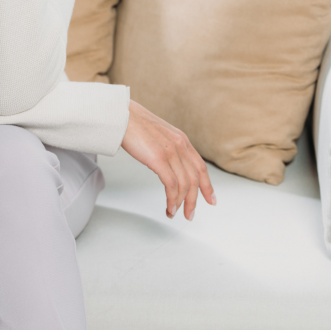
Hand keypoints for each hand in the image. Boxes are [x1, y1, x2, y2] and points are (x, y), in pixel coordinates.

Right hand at [120, 100, 216, 220]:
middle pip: (195, 179)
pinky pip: (171, 185)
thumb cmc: (133, 123)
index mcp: (182, 139)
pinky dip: (172, 199)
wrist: (120, 115)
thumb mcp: (159, 134)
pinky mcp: (159, 158)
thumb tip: (167, 163)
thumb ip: (167, 147)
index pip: (200, 167)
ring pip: (184, 184)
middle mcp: (180, 145)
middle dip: (194, 200)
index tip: (210, 199)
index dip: (207, 186)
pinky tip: (169, 207)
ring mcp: (170, 152)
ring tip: (174, 213)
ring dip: (181, 203)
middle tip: (190, 214)